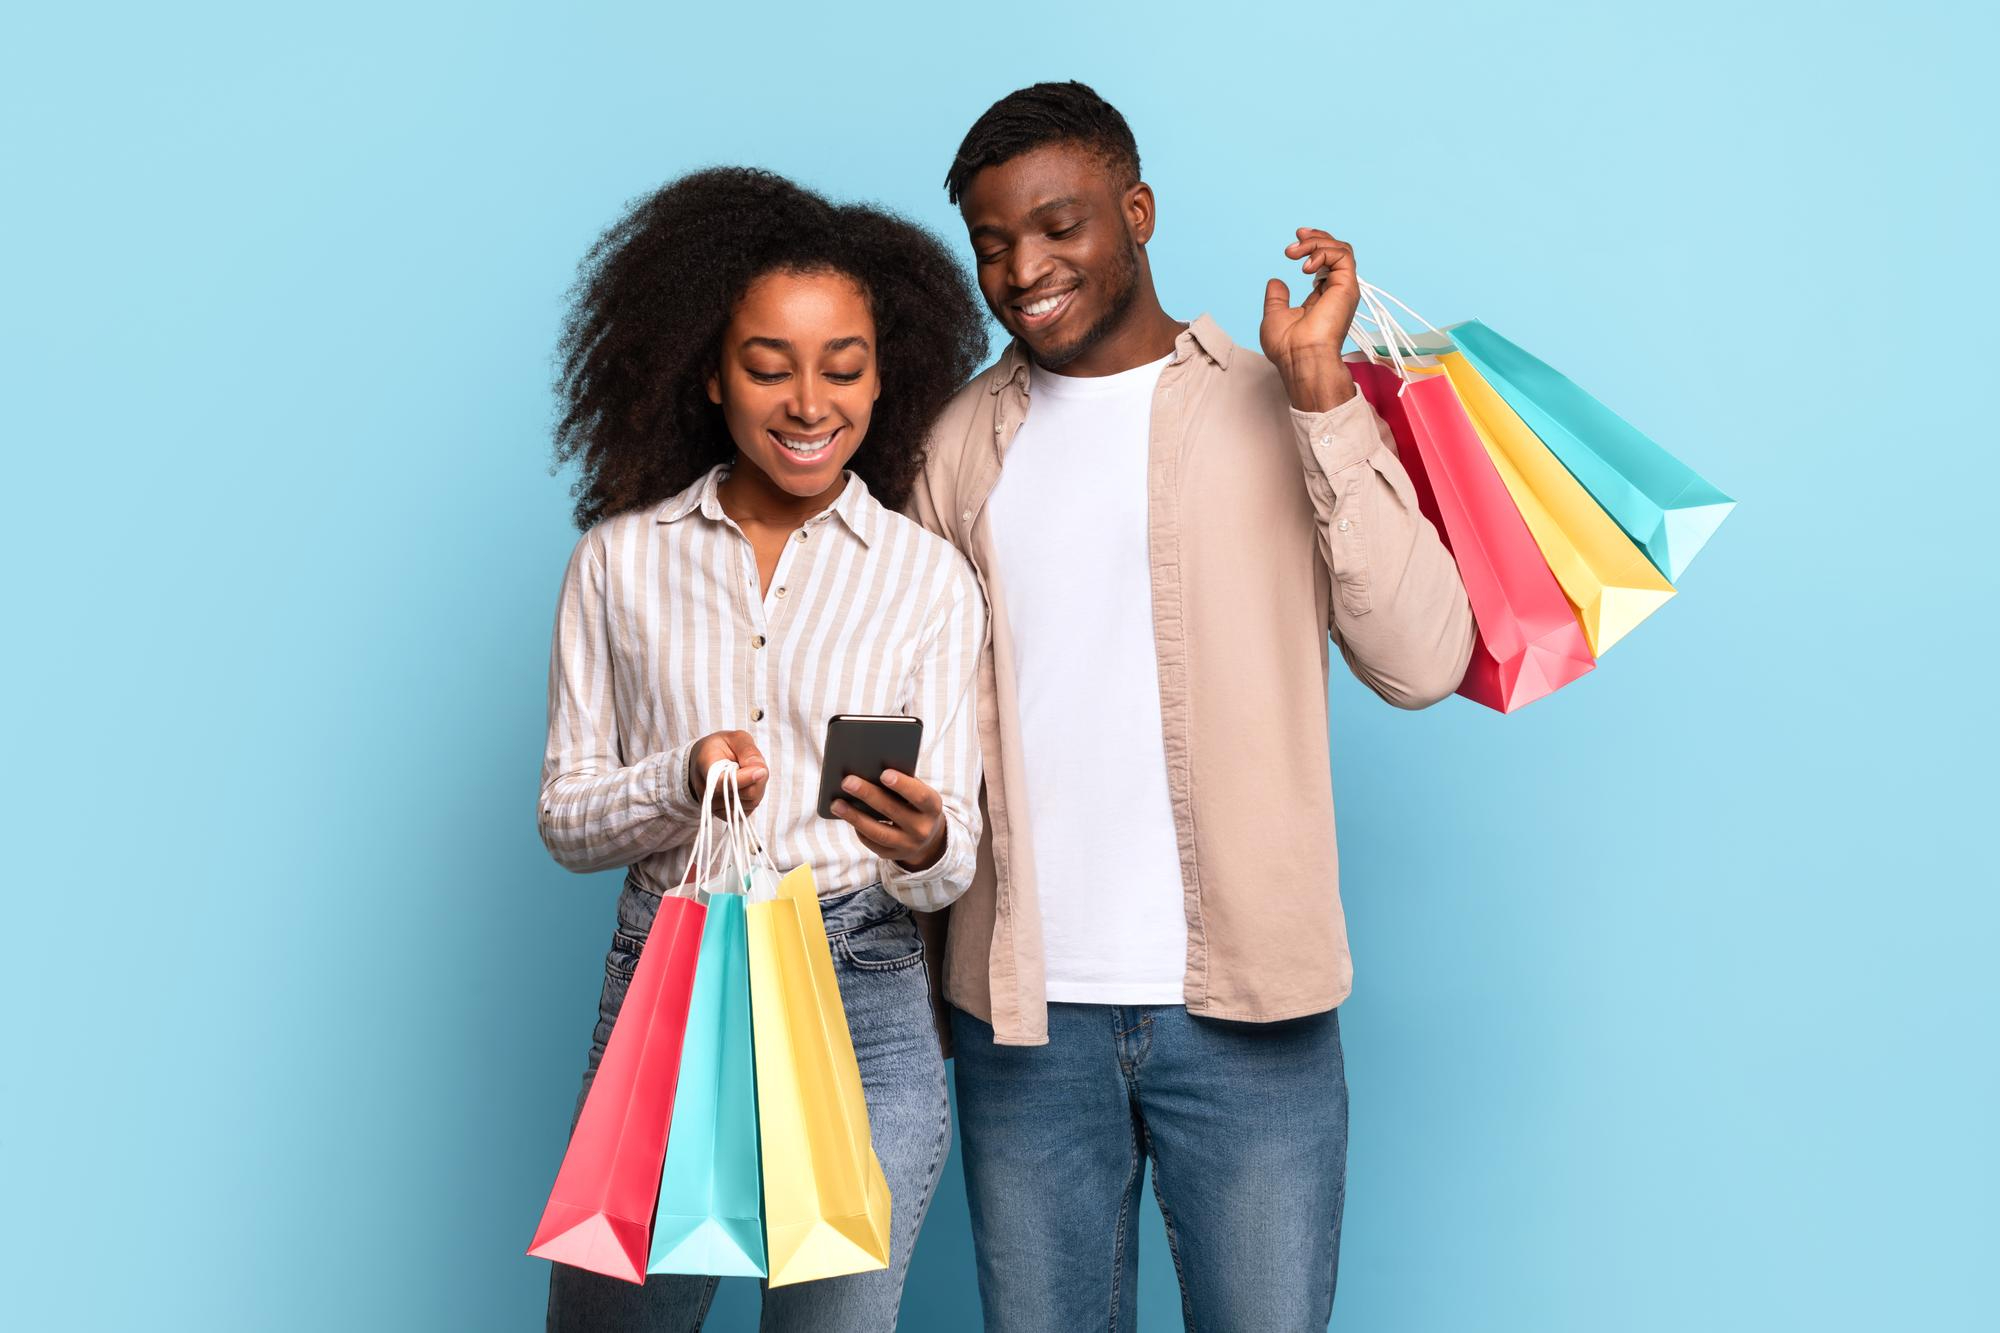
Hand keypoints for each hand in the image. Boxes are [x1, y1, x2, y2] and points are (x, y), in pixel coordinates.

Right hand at [688, 730, 768, 813]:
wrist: (704, 761)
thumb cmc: (722, 747)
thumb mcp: (736, 739)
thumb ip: (748, 752)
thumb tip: (760, 771)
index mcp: (705, 764)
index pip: (723, 781)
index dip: (745, 779)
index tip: (762, 770)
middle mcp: (705, 790)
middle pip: (744, 793)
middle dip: (758, 780)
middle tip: (754, 765)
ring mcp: (713, 805)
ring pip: (750, 802)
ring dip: (757, 787)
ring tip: (747, 774)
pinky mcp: (723, 814)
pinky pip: (747, 810)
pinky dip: (752, 798)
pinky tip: (745, 786)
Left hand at [830, 769, 945, 870]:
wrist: (927, 837)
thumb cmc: (915, 804)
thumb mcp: (919, 793)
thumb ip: (902, 783)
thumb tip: (869, 770)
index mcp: (932, 808)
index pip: (919, 796)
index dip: (902, 785)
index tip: (883, 773)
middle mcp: (922, 829)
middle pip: (893, 812)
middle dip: (868, 795)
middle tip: (847, 781)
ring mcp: (907, 845)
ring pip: (878, 832)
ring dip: (855, 817)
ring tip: (836, 803)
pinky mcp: (892, 856)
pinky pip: (872, 843)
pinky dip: (858, 828)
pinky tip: (846, 815)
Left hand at [1259, 227, 1359, 411]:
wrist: (1300, 358)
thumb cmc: (1287, 347)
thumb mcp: (1275, 315)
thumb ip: (1277, 298)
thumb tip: (1276, 281)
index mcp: (1322, 298)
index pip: (1325, 263)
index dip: (1313, 247)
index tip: (1295, 241)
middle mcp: (1336, 291)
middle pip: (1337, 251)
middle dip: (1316, 239)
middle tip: (1296, 238)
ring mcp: (1344, 289)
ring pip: (1341, 249)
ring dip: (1316, 244)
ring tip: (1294, 254)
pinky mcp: (1348, 287)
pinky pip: (1343, 255)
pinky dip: (1323, 252)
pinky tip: (1305, 267)